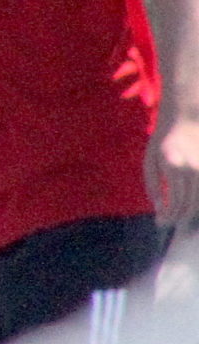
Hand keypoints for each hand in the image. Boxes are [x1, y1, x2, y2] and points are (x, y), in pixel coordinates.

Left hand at [149, 111, 198, 226]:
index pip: (174, 203)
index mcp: (174, 169)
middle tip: (167, 222)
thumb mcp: (150, 160)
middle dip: (177, 219)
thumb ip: (153, 185)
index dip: (167, 217)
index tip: (159, 223)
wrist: (186, 120)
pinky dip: (198, 203)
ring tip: (177, 216)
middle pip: (189, 206)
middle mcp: (194, 171)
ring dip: (189, 213)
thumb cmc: (164, 141)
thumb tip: (158, 208)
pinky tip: (188, 205)